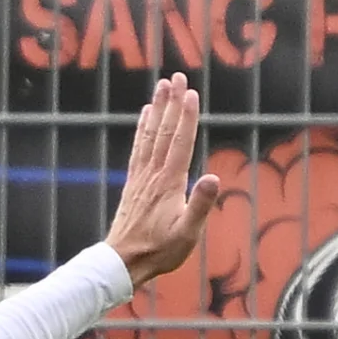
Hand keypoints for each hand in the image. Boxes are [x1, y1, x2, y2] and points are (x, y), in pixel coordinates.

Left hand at [102, 75, 229, 288]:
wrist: (124, 261)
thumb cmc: (160, 250)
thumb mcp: (187, 234)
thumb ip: (200, 205)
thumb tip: (213, 177)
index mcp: (169, 183)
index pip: (180, 142)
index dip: (186, 117)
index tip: (191, 92)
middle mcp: (153, 174)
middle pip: (164, 131)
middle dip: (171, 103)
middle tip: (176, 76)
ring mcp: (141, 176)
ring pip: (150, 134)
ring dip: (156, 108)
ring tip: (161, 85)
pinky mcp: (134, 182)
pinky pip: (139, 147)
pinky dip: (143, 127)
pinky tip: (145, 114)